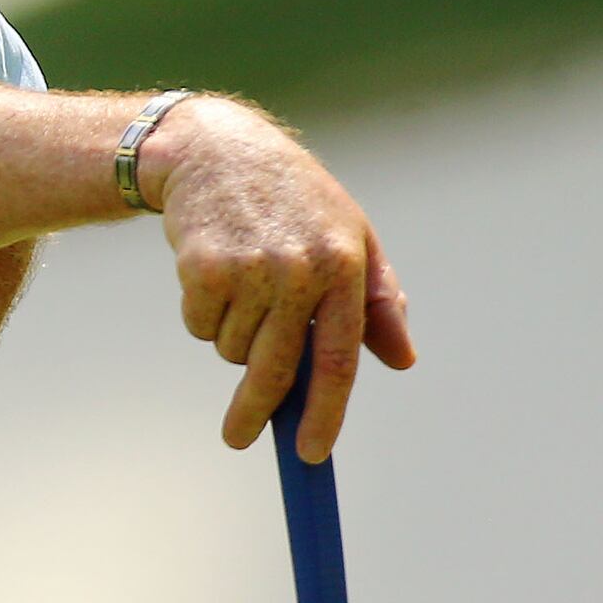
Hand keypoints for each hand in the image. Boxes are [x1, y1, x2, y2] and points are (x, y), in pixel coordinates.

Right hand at [147, 99, 415, 460]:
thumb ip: (377, 299)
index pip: (339, 358)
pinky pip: (200, 326)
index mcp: (345, 265)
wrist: (216, 150)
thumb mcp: (351, 236)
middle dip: (256, 413)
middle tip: (239, 438)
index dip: (325, 412)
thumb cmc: (293, 199)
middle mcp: (299, 270)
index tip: (311, 452)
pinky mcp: (202, 268)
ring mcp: (249, 269)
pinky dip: (203, 315)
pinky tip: (211, 273)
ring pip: (233, 350)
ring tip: (240, 288)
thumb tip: (401, 360)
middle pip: (277, 370)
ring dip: (233, 338)